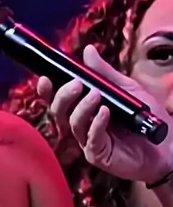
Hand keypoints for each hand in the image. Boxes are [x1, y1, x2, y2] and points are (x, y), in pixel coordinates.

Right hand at [37, 45, 172, 183]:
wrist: (167, 143)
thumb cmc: (147, 118)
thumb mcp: (127, 89)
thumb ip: (105, 73)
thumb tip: (88, 51)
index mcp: (84, 109)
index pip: (58, 100)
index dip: (48, 91)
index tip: (45, 78)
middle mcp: (82, 125)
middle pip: (59, 112)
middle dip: (63, 96)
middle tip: (76, 84)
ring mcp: (88, 141)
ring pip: (73, 124)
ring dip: (82, 107)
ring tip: (95, 95)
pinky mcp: (98, 155)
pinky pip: (91, 138)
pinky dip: (96, 123)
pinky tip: (104, 113)